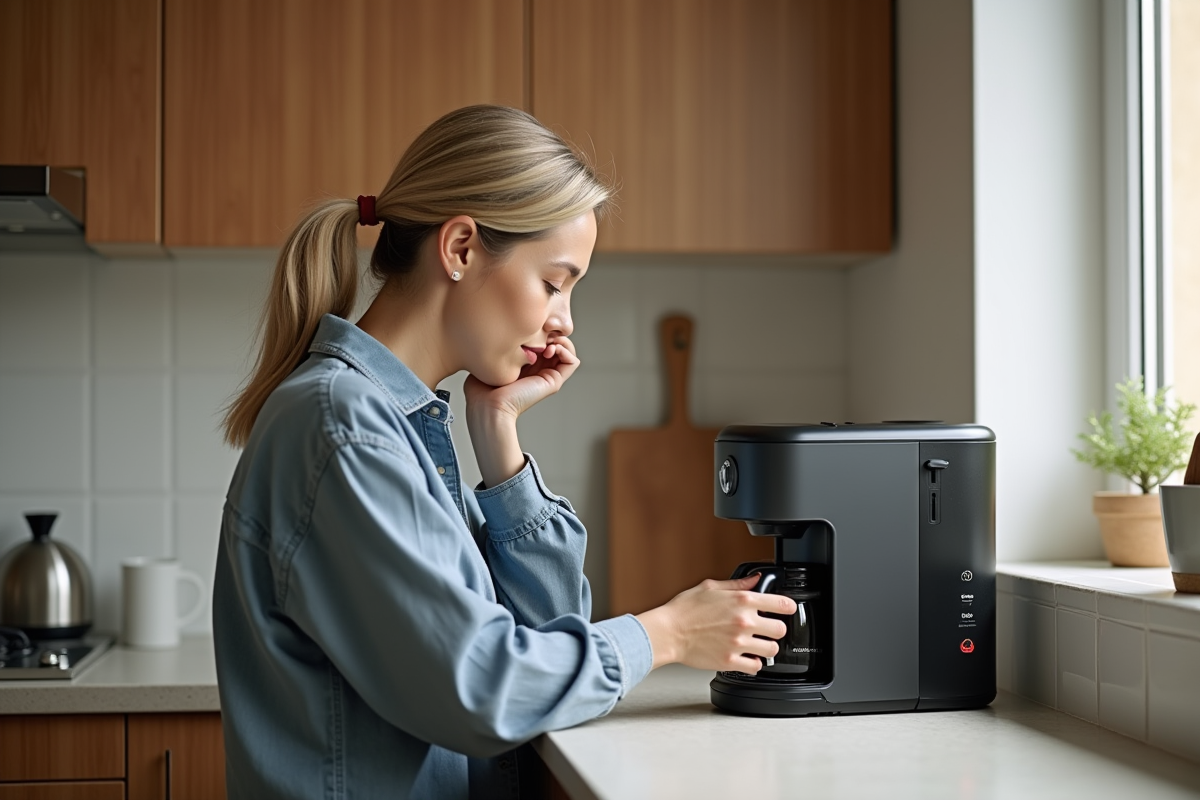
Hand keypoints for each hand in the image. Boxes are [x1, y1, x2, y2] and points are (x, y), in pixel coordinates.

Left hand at [463, 336, 579, 422]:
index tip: (529, 329)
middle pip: (556, 344)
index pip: (542, 342)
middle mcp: (538, 370)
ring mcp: (547, 376)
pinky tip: (551, 349)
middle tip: (542, 333)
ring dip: (561, 341)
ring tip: (547, 342)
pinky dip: (566, 350)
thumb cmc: (482, 389)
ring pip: (568, 352)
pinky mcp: (553, 382)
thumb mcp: (491, 359)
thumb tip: (506, 333)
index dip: (541, 331)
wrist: (488, 406)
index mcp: (524, 364)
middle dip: (552, 333)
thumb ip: (501, 346)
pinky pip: (572, 362)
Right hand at [635, 575, 797, 673]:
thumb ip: (737, 584)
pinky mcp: (730, 661)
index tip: (788, 610)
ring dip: (767, 648)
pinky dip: (754, 664)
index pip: (781, 604)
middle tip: (767, 631)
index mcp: (742, 601)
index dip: (788, 607)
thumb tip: (755, 580)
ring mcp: (738, 643)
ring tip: (758, 646)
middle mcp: (743, 621)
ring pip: (772, 650)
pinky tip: (747, 658)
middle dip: (776, 630)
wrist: (668, 632)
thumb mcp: (711, 587)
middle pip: (781, 630)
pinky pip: (755, 667)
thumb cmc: (684, 610)